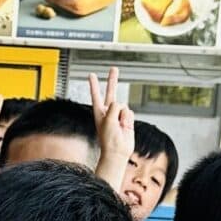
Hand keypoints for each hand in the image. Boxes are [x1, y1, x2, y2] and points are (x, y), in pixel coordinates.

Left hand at [88, 66, 134, 184]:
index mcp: (99, 112)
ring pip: (124, 106)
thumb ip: (114, 107)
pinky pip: (130, 113)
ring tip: (119, 127)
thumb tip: (122, 105)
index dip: (93, 84)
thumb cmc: (109, 139)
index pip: (95, 95)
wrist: (118, 152)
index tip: (91, 75)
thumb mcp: (107, 119)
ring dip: (122, 116)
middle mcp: (108, 112)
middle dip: (112, 80)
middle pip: (110, 92)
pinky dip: (128, 119)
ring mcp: (118, 115)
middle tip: (114, 69)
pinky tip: (125, 127)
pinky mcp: (127, 119)